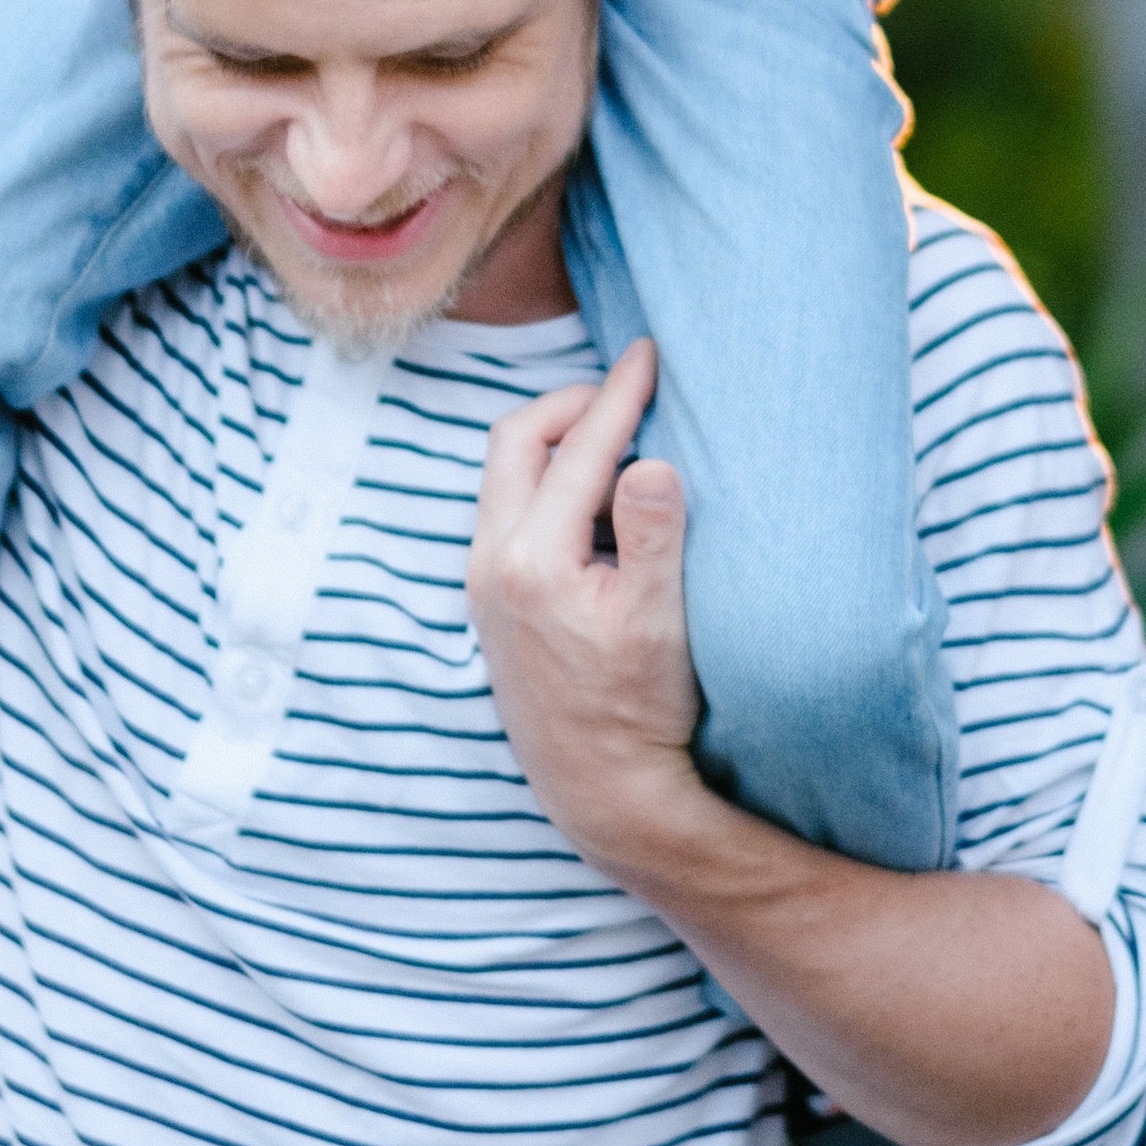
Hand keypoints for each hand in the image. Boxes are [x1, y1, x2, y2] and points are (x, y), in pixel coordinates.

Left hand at [466, 341, 704, 882]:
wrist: (601, 791)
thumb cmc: (640, 708)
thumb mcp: (660, 620)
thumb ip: (652, 532)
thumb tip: (649, 460)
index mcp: (532, 560)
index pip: (578, 449)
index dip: (619, 395)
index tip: (649, 354)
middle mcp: (492, 564)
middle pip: (518, 443)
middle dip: (573, 404)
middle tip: (627, 389)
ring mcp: (484, 585)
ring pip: (507, 477)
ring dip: (558, 444)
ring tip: (618, 435)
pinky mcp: (490, 604)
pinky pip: (509, 511)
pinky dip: (548, 482)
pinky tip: (595, 499)